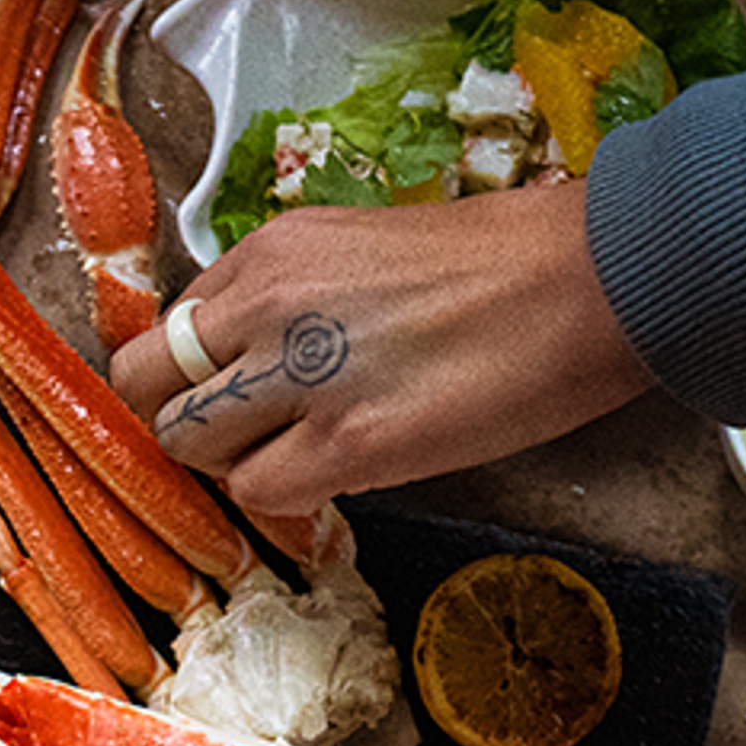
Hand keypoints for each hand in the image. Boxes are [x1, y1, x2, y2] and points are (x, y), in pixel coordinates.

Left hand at [107, 181, 648, 514]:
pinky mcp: (348, 444)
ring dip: (232, 463)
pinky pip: (258, 492)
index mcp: (273, 247)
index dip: (193, 370)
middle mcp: (269, 301)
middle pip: (147, 382)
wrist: (597, 280)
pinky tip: (337, 475)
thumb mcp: (365, 250)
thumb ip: (292, 297)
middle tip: (240, 438)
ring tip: (300, 454)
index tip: (229, 391)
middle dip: (181, 419)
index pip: (172, 322)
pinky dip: (284, 497)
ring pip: (189, 444)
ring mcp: (302, 373)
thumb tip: (252, 360)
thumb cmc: (506, 264)